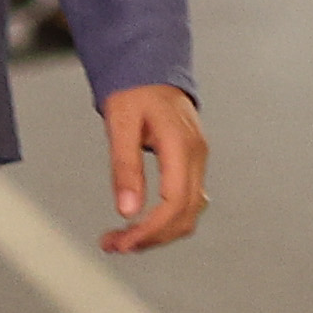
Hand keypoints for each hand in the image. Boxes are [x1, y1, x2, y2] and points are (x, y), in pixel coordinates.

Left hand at [99, 82, 207, 253]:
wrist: (151, 66)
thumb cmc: (134, 90)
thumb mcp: (121, 125)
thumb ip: (125, 168)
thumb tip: (127, 210)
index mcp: (182, 146)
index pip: (175, 203)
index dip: (150, 229)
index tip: (122, 242)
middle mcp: (197, 156)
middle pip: (186, 215)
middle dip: (151, 238)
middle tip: (115, 245)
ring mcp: (198, 160)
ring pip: (190, 212)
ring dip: (159, 232)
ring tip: (124, 239)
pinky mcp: (192, 163)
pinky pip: (187, 201)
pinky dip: (167, 219)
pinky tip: (143, 223)